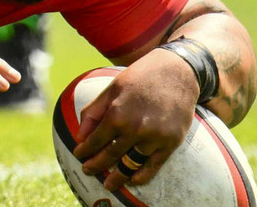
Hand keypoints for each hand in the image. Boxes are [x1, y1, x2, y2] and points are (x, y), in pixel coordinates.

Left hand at [72, 49, 200, 191]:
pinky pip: (154, 165)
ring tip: (109, 183)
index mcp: (117, 114)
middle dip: (97, 165)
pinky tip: (133, 180)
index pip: (95, 141)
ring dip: (118, 176)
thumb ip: (93, 113)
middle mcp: (135, 129)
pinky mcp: (171, 142)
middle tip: (88, 171)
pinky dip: (142, 176)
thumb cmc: (140, 77)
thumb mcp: (111, 89)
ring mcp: (155, 138)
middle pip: (111, 155)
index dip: (85, 151)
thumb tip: (80, 137)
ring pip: (131, 163)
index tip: (79, 155)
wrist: (177, 72)